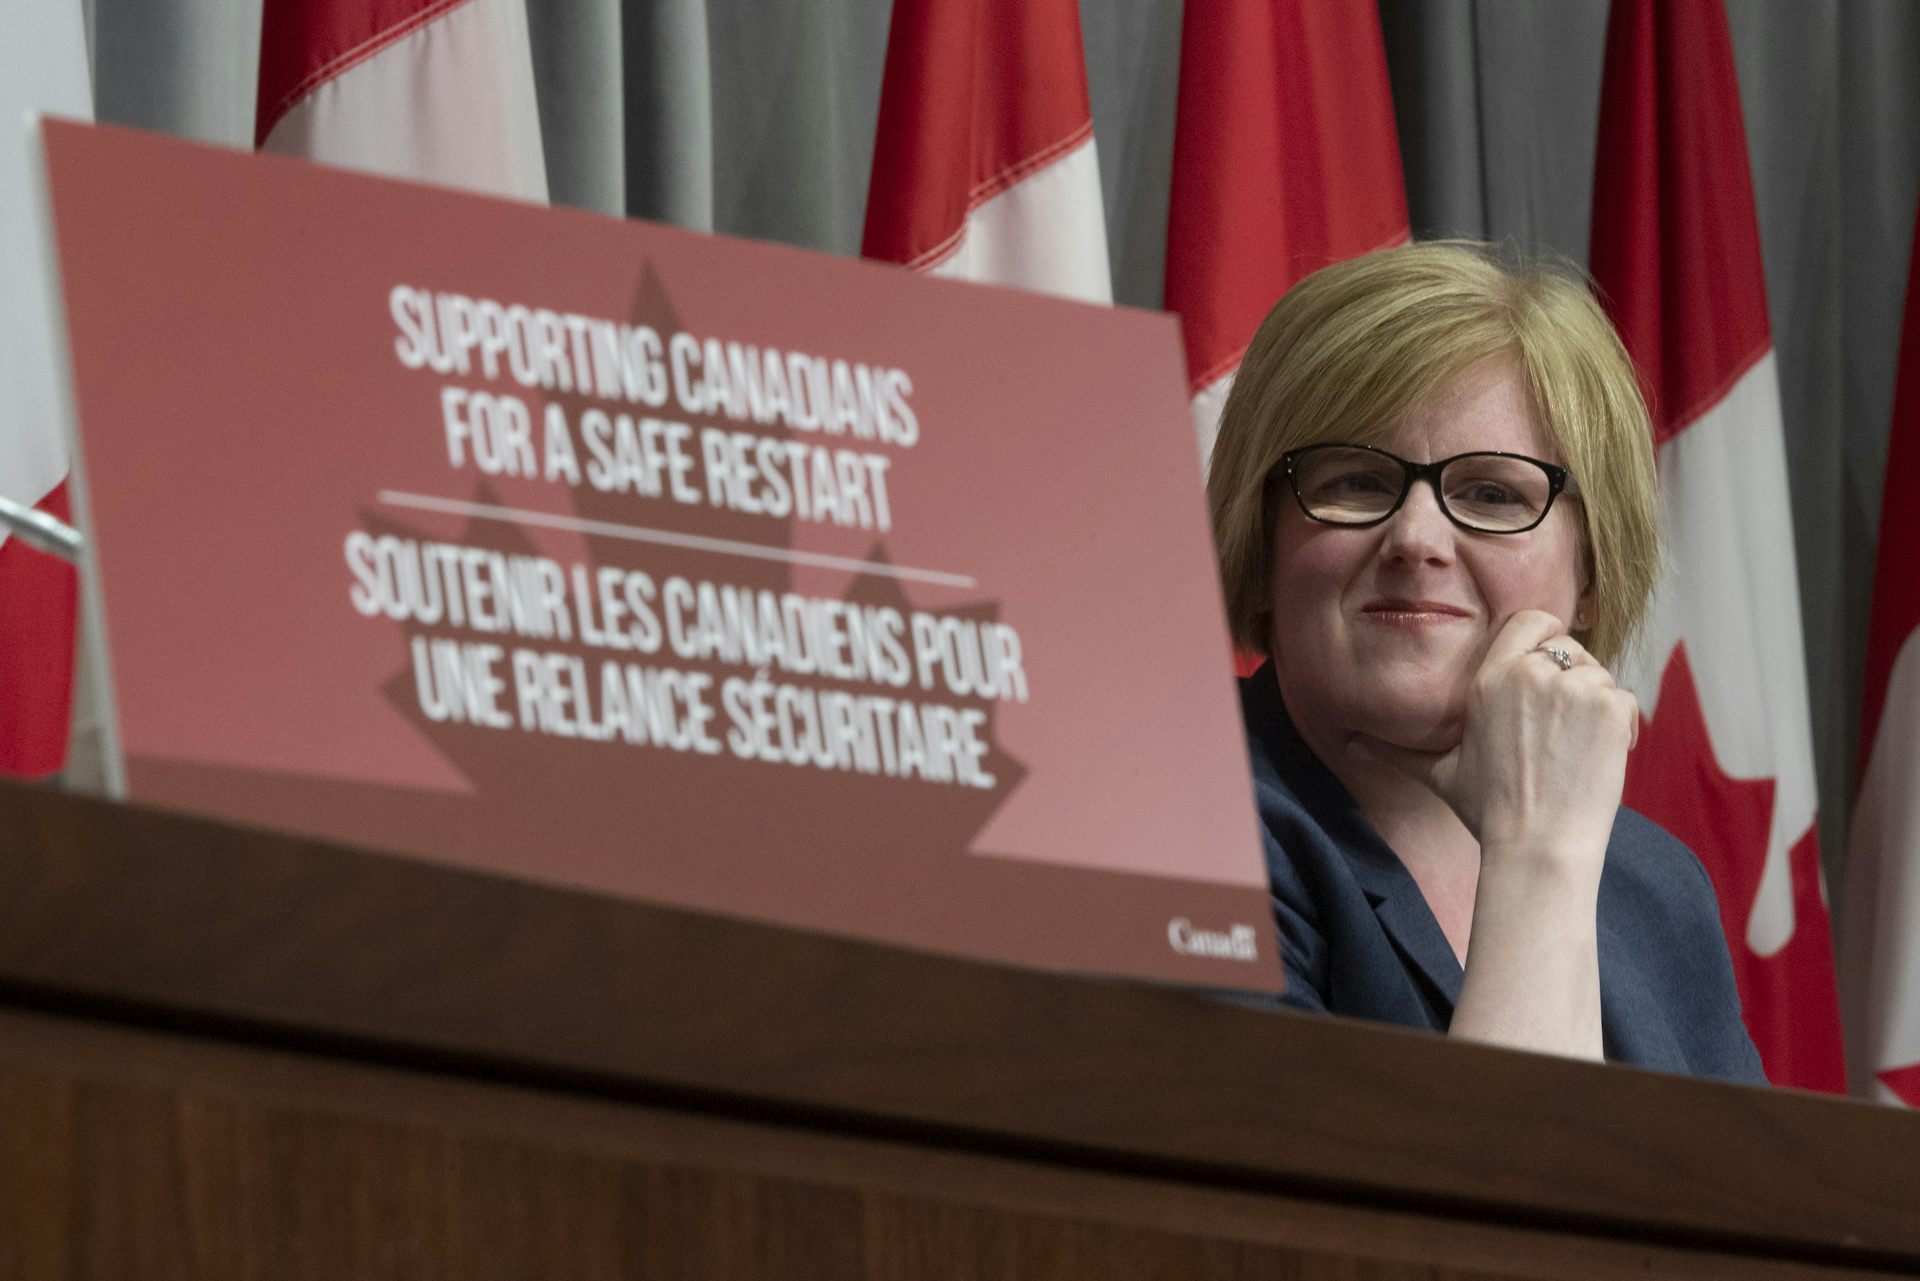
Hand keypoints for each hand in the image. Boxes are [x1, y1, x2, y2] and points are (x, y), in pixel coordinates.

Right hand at [1351, 609, 1638, 874]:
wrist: (1537, 846)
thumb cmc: (1489, 812)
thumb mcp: (1439, 774)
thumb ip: (1397, 751)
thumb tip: (1351, 745)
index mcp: (1489, 679)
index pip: (1531, 621)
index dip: (1544, 639)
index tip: (1546, 671)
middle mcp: (1530, 674)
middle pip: (1570, 646)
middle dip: (1573, 678)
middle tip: (1564, 726)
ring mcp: (1573, 688)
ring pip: (1598, 674)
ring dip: (1595, 705)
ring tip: (1579, 749)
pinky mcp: (1609, 707)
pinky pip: (1623, 698)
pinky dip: (1619, 726)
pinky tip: (1601, 757)